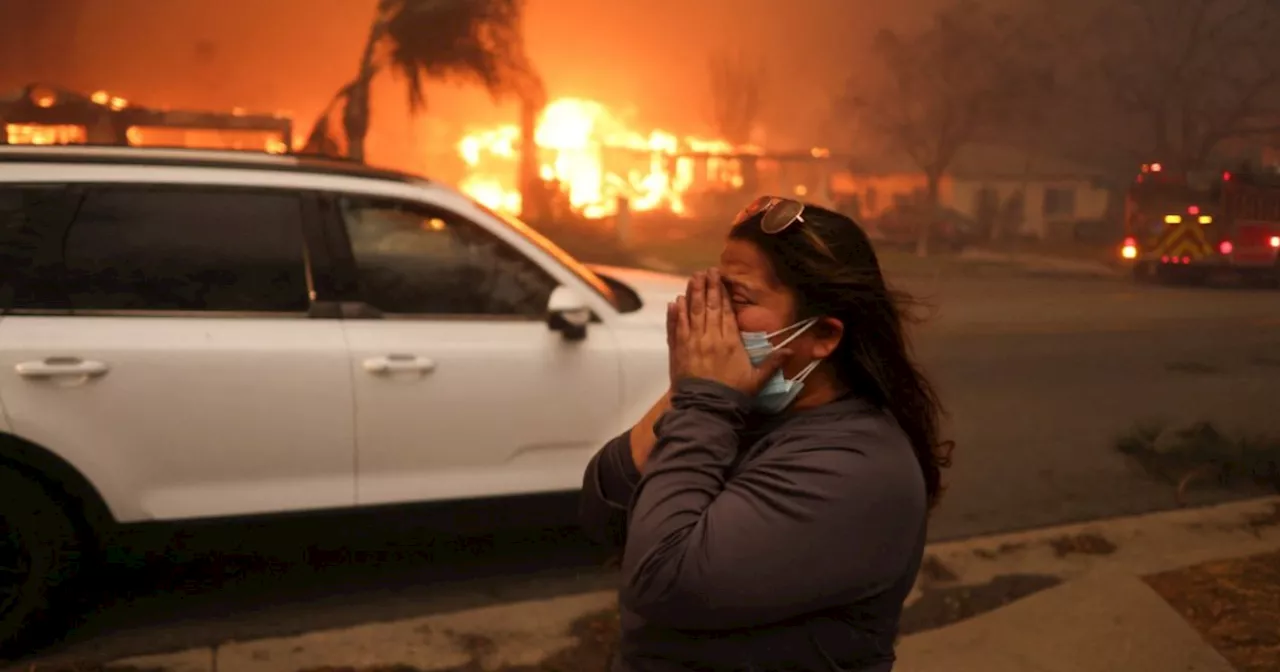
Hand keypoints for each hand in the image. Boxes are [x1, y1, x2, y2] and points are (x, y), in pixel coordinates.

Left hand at [669, 269, 790, 395]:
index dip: (722, 293)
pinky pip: (675, 328)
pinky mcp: (678, 352)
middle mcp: (709, 338)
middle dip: (707, 287)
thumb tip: (792, 350)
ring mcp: (691, 343)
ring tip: (692, 279)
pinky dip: (674, 315)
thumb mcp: (757, 380)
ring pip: (691, 313)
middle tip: (705, 271)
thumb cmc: (733, 395)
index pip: (725, 311)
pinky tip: (674, 302)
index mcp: (730, 342)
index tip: (719, 278)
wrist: (707, 409)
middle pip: (708, 307)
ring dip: (691, 294)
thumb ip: (773, 363)